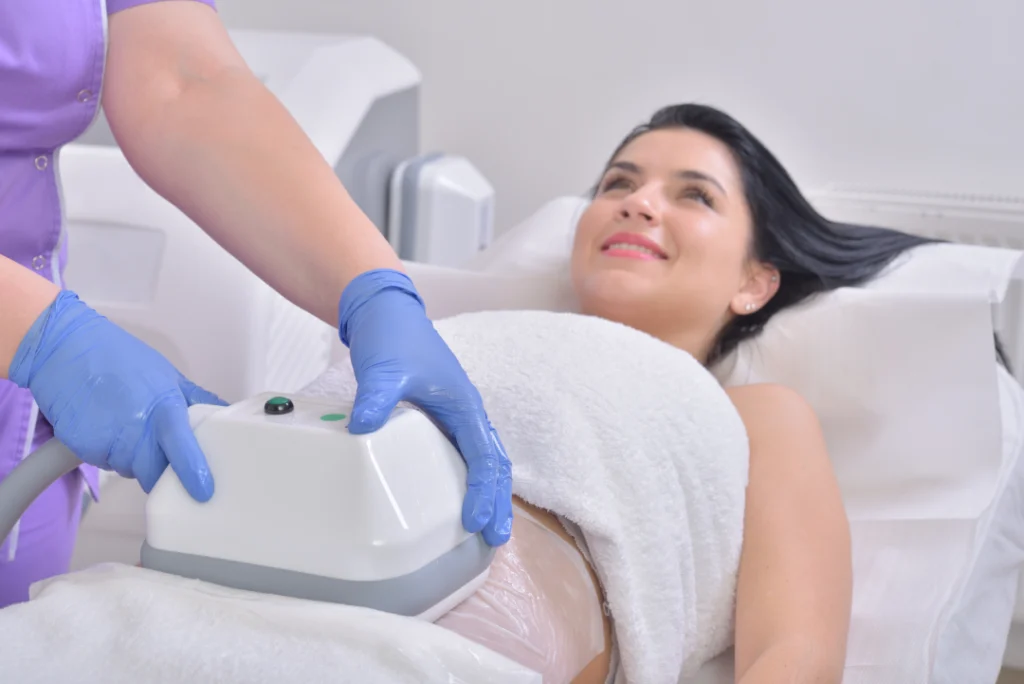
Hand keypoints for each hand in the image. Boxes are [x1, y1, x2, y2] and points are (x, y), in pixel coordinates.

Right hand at [9, 290, 225, 500]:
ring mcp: (107, 439)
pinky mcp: (82, 445)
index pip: (182, 445)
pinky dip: (108, 452)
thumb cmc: (121, 359)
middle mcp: (136, 427)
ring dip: (133, 459)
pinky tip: (104, 427)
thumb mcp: (167, 375)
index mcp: (164, 408)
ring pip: (129, 469)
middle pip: (156, 472)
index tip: (203, 491)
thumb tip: (225, 415)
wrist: (65, 349)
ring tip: (125, 426)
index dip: (192, 470)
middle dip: (161, 472)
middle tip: (160, 454)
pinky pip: (104, 462)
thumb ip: (195, 400)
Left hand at [338, 269, 512, 546]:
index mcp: (464, 405)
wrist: (386, 314)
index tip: (476, 521)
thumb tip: (362, 427)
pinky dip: (469, 477)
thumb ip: (376, 398)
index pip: (483, 456)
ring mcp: (455, 414)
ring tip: (486, 526)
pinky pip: (463, 453)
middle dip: (498, 499)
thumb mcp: (384, 369)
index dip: (482, 490)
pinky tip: (457, 496)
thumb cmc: (394, 339)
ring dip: (488, 491)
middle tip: (495, 537)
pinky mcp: (439, 416)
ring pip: (482, 459)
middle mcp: (466, 412)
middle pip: (494, 463)